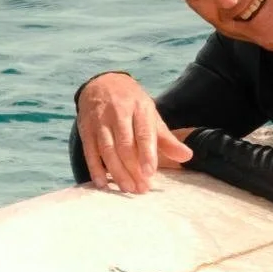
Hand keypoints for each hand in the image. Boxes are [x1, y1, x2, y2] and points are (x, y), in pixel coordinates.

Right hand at [75, 73, 193, 193]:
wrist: (102, 83)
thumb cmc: (132, 105)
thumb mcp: (151, 116)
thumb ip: (167, 139)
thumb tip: (187, 156)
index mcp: (139, 107)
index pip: (143, 133)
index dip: (146, 154)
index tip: (150, 173)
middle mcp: (118, 112)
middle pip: (124, 144)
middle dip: (132, 168)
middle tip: (141, 188)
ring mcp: (100, 120)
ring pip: (107, 149)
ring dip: (116, 171)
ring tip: (127, 188)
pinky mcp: (86, 128)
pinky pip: (89, 151)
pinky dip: (95, 169)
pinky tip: (103, 184)